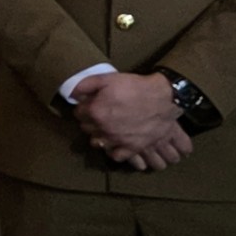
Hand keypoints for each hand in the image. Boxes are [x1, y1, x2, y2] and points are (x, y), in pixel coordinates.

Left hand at [74, 72, 189, 169]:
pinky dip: (114, 152)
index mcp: (95, 112)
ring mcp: (118, 141)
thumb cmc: (135, 87)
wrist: (163, 98)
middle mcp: (104, 129)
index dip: (83, 107)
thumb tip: (72, 92)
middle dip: (90, 122)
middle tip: (98, 116)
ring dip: (99, 137)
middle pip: (87, 129)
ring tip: (104, 131)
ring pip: (99, 144)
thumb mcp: (107, 79)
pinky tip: (115, 145)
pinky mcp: (133, 148)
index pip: (78, 113)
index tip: (88, 105)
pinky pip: (117, 156)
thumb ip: (86, 85)